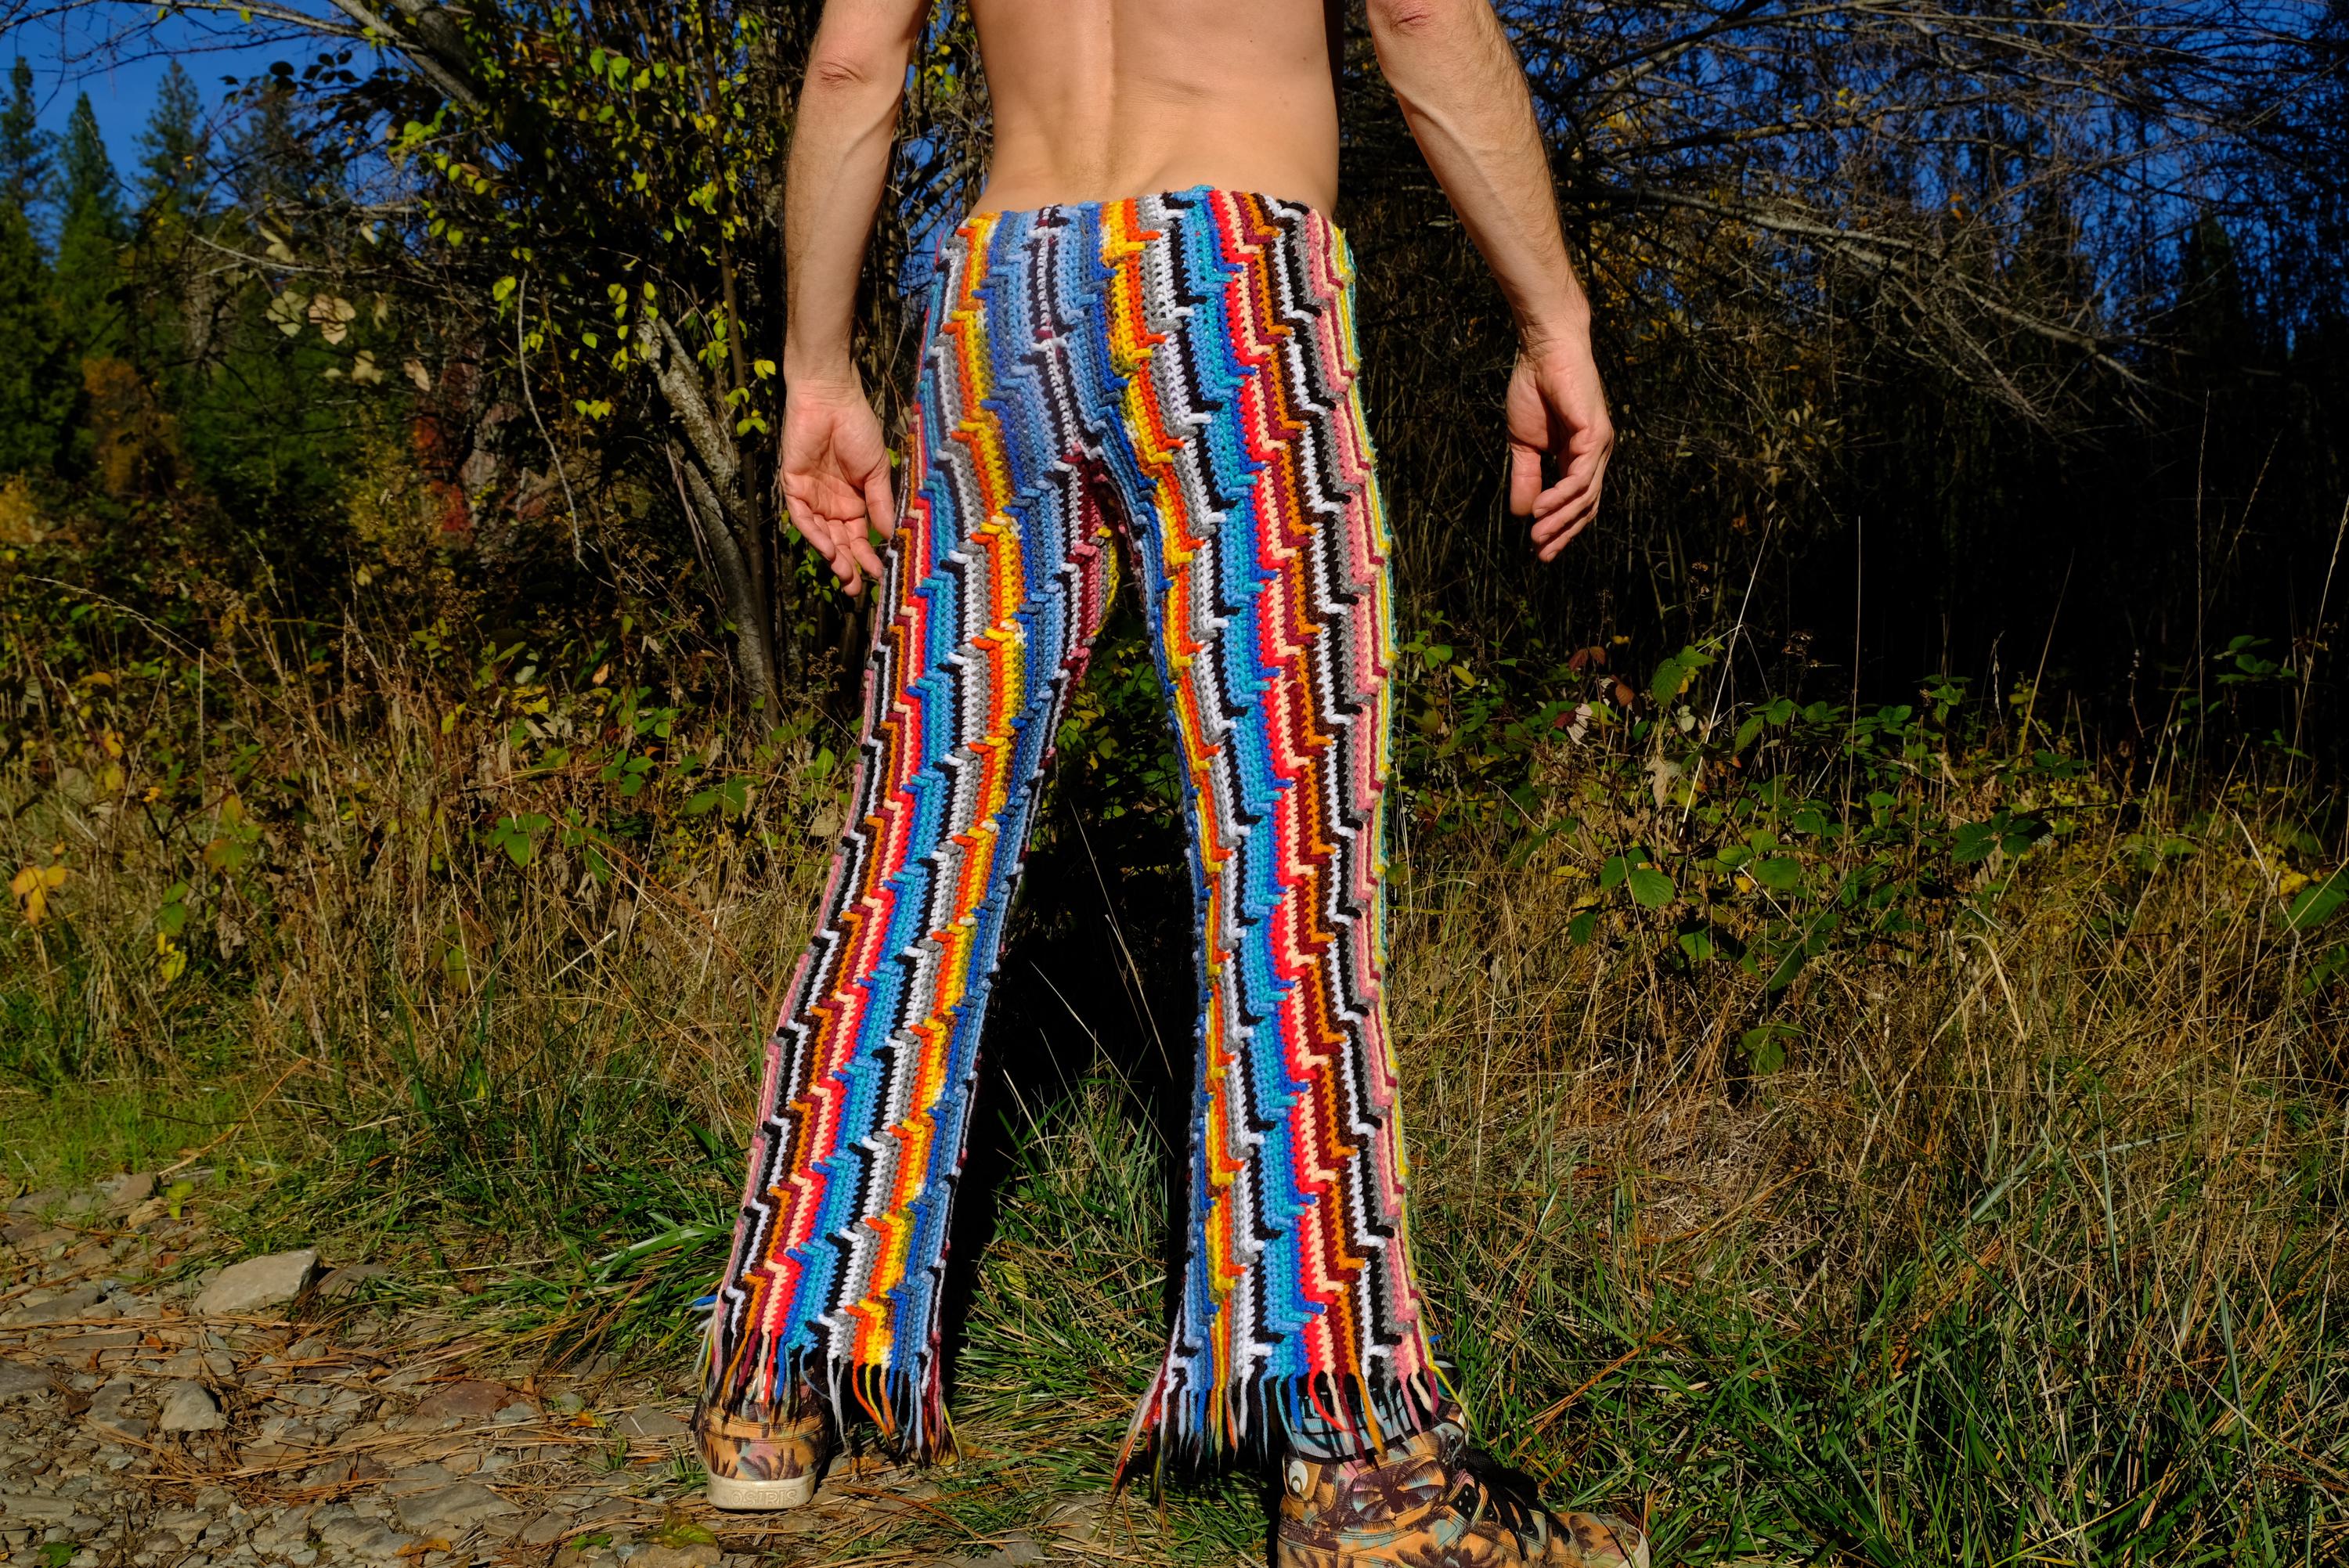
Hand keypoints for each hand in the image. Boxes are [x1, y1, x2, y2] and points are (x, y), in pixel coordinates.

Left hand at [779, 374, 894, 594]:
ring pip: (819, 535)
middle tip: (854, 589)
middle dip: (847, 565)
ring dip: (831, 556)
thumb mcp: (876, 471)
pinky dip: (813, 534)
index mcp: (853, 500)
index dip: (866, 556)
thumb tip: (889, 536)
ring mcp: (811, 495)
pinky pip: (800, 517)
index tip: (878, 574)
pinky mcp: (793, 485)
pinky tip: (828, 549)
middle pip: (838, 541)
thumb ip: (880, 503)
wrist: (832, 399)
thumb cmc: (857, 429)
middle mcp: (831, 502)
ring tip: (844, 575)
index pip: (858, 536)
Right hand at [1506, 332, 1612, 559]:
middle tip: (1540, 554)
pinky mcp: (1596, 433)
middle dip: (1563, 533)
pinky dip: (1563, 496)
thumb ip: (1526, 477)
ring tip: (1537, 537)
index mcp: (1579, 456)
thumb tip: (1521, 514)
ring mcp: (1599, 444)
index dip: (1560, 528)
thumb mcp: (1523, 443)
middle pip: (1586, 506)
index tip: (1538, 550)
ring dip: (1560, 520)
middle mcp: (1595, 454)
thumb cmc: (1534, 388)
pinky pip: (1582, 476)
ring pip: (1586, 496)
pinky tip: (1542, 509)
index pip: (1577, 502)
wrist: (1541, 349)